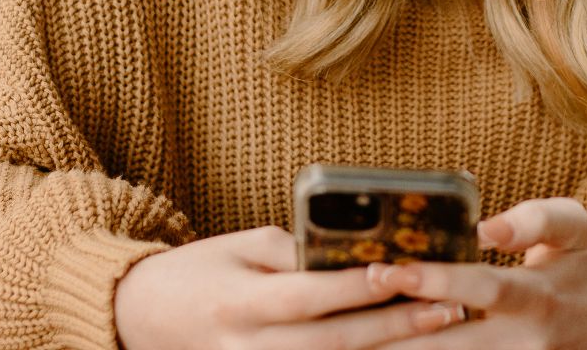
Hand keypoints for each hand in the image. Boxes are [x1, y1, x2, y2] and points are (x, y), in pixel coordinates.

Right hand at [113, 225, 468, 349]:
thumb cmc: (199, 272)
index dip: (353, 287)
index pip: (305, 295)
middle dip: (392, 326)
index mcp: (239, 302)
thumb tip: (358, 252)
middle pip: (330, 343)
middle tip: (447, 306)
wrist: (138, 317)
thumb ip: (296, 254)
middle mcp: (247, 347)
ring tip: (439, 330)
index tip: (400, 271)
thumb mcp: (241, 248)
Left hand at [367, 197, 586, 349]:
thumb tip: (484, 226)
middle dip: (396, 336)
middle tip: (346, 322)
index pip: (483, 288)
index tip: (385, 268)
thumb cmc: (584, 264)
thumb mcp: (573, 227)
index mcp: (540, 295)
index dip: (435, 280)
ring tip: (349, 344)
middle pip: (454, 345)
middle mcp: (525, 341)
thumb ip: (533, 219)